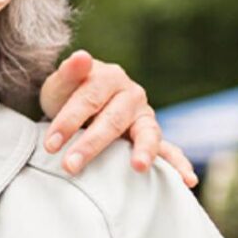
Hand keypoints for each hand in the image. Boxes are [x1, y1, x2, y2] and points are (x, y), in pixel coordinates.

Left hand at [37, 51, 198, 186]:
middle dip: (91, 144)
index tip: (50, 144)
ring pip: (148, 132)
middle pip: (113, 120)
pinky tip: (187, 180)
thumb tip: (82, 57)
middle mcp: (132, 95)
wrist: (77, 103)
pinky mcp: (150, 135)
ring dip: (144, 151)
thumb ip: (69, 73)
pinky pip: (168, 150)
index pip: (89, 100)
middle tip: (70, 165)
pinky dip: (178, 164)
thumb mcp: (60, 84)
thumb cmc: (67, 95)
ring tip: (138, 167)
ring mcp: (144, 116)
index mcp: (110, 77)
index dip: (68, 122)